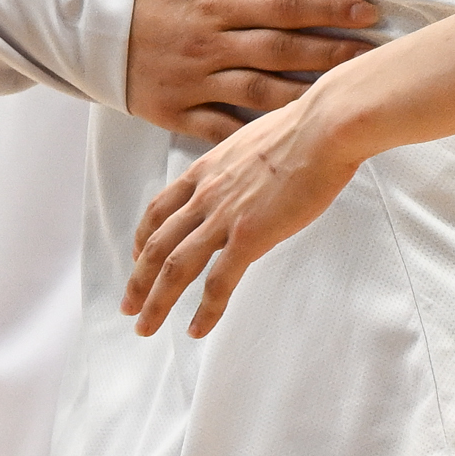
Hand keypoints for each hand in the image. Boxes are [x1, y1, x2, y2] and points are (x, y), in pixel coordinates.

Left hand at [125, 89, 361, 338]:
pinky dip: (205, 310)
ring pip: (175, 267)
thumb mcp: (254, 140)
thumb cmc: (306, 126)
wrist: (326, 125)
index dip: (144, 236)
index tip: (138, 255)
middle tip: (128, 306)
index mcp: (207, 169)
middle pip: (157, 244)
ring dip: (156, 301)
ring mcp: (224, 216)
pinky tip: (196, 329)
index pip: (161, 208)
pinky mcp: (250, 235)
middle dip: (138, 279)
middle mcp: (206, 194)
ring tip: (145, 326)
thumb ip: (241, 164)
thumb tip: (251, 174)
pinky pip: (218, 283)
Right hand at [126, 0, 382, 144]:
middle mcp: (209, 46)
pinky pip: (221, 129)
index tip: (369, 12)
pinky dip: (255, 135)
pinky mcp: (175, 112)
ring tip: (345, 97)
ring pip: (260, 94)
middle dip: (333, 54)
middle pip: (283, 52)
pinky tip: (290, 136)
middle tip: (375, 58)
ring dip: (307, 95)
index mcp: (215, 4)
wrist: (79, 23)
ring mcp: (193, 83)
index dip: (330, 10)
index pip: (285, 6)